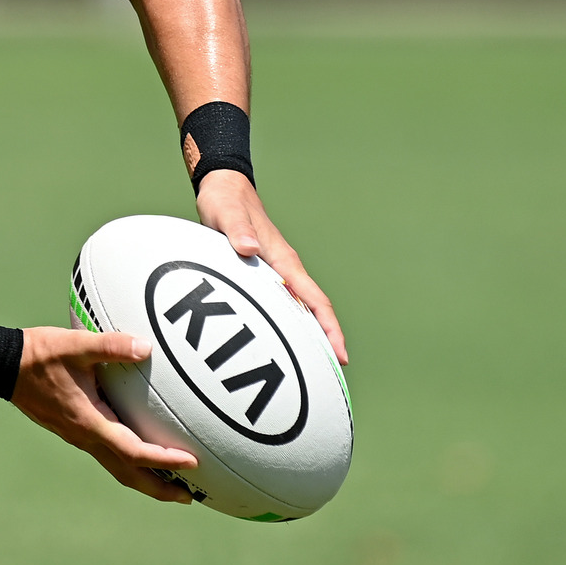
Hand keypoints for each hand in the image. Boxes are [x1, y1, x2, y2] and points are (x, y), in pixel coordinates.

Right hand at [10, 326, 199, 503]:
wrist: (3, 365)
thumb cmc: (39, 354)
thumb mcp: (75, 345)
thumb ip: (111, 346)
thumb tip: (146, 347)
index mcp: (89, 422)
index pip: (134, 451)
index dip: (164, 460)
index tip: (192, 464)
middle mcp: (85, 436)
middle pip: (128, 474)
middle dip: (160, 488)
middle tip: (190, 498)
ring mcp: (78, 436)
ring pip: (117, 467)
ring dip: (146, 479)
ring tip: (172, 484)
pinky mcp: (74, 429)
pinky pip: (108, 454)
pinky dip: (130, 462)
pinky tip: (138, 451)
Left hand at [195, 169, 348, 364]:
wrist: (224, 188)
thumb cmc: (225, 201)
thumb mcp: (226, 213)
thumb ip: (236, 229)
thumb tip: (249, 248)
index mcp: (282, 260)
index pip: (314, 299)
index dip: (328, 328)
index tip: (341, 354)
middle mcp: (284, 268)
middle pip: (313, 311)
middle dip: (326, 342)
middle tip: (333, 376)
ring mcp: (275, 272)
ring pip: (299, 309)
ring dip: (309, 336)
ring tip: (313, 368)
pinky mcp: (262, 274)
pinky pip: (281, 304)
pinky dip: (288, 324)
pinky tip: (280, 341)